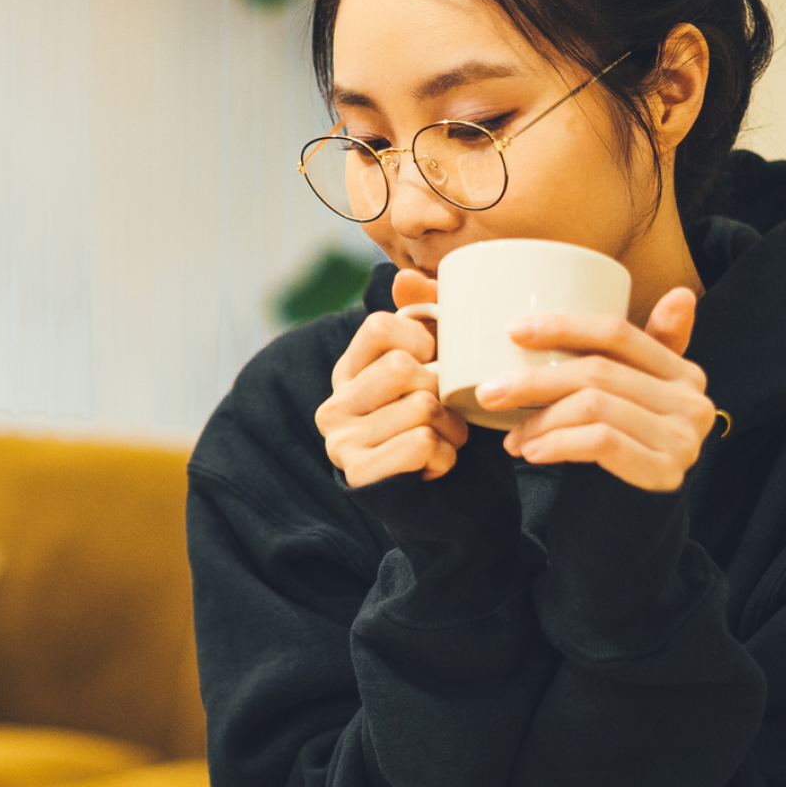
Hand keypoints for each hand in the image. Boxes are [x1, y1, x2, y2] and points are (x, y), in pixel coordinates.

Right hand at [316, 269, 469, 486]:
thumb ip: (424, 319)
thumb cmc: (443, 430)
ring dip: (452, 429)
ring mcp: (339, 442)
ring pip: (421, 408)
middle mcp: (333, 405)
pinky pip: (421, 444)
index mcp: (348, 372)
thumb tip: (405, 279)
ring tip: (445, 442)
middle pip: (405, 368)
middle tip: (448, 414)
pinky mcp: (358, 475)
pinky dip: (445, 457)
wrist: (451, 508)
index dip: (424, 340)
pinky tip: (435, 466)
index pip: (382, 326)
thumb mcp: (437, 370)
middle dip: (444, 392)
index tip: (436, 365)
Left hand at [476, 288, 713, 492]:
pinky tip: (531, 452)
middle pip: (598, 371)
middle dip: (534, 380)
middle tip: (489, 392)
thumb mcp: (624, 404)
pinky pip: (599, 442)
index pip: (618, 334)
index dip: (564, 326)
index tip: (512, 332)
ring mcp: (684, 439)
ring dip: (539, 419)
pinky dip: (556, 443)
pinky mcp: (665, 474)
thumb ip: (635, 358)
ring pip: (593, 405)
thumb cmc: (616, 461)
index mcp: (683, 374)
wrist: (627, 536)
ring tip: (511, 438)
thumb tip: (679, 292)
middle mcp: (693, 402)